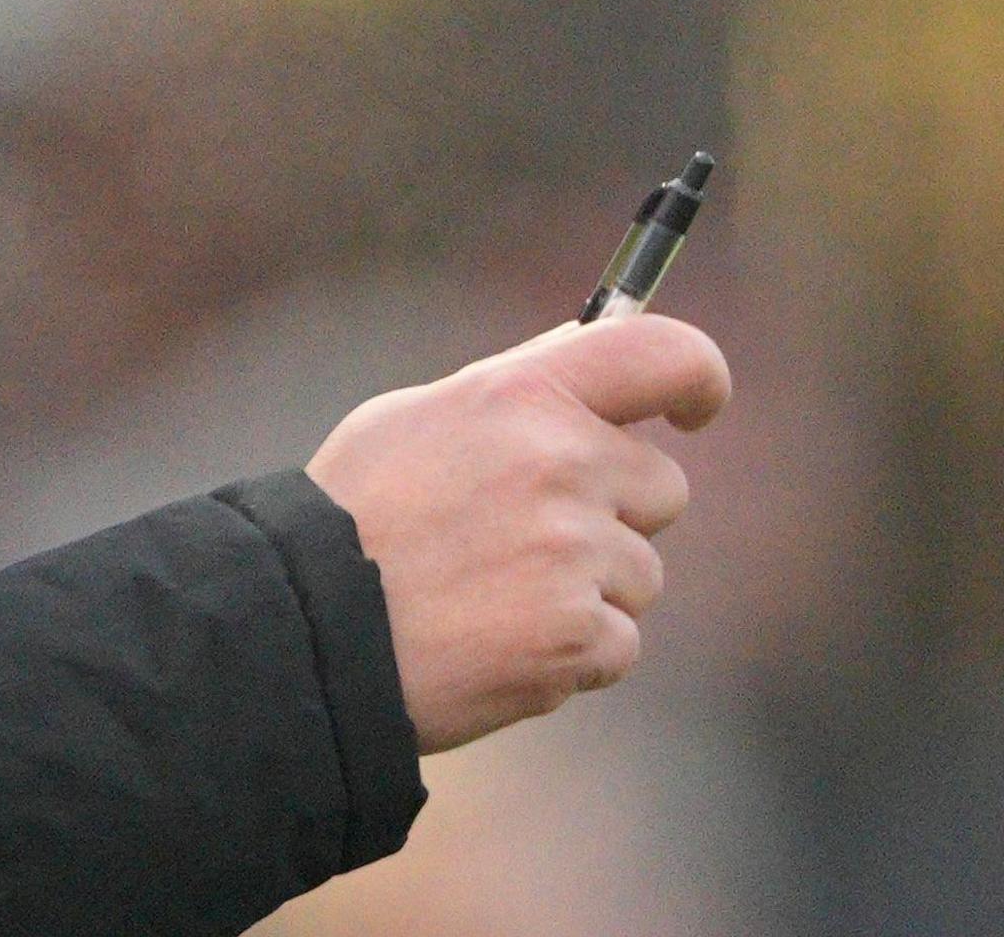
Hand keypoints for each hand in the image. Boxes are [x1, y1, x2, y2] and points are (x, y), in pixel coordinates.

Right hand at [303, 315, 730, 753]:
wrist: (306, 628)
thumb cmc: (353, 518)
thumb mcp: (417, 418)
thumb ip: (513, 389)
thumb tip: (585, 349)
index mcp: (523, 395)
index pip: (665, 353)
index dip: (698, 378)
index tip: (696, 407)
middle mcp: (562, 464)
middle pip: (663, 488)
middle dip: (615, 515)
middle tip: (528, 540)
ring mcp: (574, 553)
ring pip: (641, 575)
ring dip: (588, 591)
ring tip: (493, 598)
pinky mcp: (576, 635)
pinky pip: (618, 645)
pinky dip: (571, 655)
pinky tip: (498, 644)